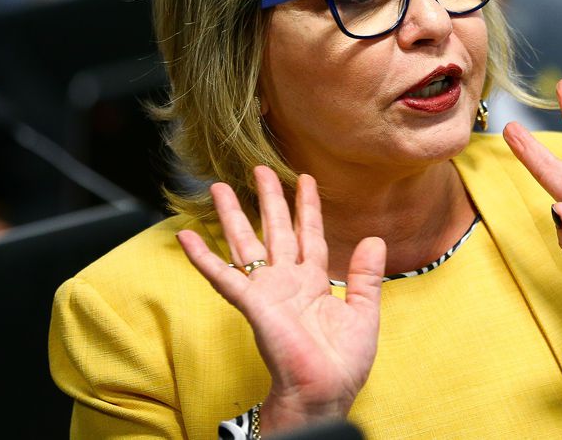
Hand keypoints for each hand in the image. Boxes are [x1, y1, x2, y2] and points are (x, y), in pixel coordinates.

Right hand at [177, 167, 385, 430]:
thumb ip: (366, 276)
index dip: (307, 208)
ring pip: (246, 244)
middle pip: (275, 230)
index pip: (309, 235)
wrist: (326, 392)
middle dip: (268, 199)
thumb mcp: (364, 313)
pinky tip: (186, 237)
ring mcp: (267, 292)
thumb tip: (374, 239)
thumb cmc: (343, 363)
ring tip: (218, 187)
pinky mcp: (253, 304)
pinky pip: (223, 277)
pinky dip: (203, 257)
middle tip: (260, 169)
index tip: (305, 179)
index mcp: (314, 283)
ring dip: (232, 216)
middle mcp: (287, 282)